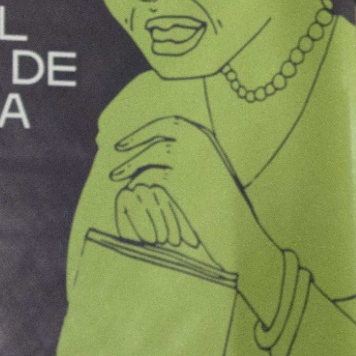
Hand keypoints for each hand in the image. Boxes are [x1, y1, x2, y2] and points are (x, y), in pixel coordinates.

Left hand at [108, 116, 281, 308]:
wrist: (241, 232)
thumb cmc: (225, 208)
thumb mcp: (209, 174)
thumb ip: (188, 158)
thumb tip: (154, 149)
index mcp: (209, 138)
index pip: (171, 123)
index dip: (145, 129)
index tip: (128, 139)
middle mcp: (200, 142)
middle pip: (156, 136)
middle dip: (133, 141)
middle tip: (115, 151)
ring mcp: (189, 159)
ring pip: (149, 157)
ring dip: (130, 166)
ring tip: (116, 177)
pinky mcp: (179, 179)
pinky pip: (149, 178)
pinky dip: (137, 186)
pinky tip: (130, 194)